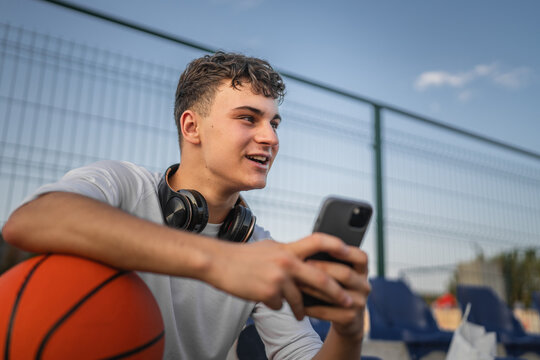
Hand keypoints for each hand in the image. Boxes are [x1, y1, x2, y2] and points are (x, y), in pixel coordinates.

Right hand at [203, 233, 353, 319]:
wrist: (218, 263)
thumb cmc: (243, 255)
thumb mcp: (269, 247)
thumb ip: (288, 252)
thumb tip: (303, 256)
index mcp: (288, 248)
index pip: (319, 241)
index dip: (338, 246)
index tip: (351, 254)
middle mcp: (286, 261)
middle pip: (320, 278)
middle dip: (336, 293)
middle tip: (347, 301)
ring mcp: (278, 278)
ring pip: (300, 299)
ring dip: (301, 309)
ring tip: (300, 314)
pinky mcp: (268, 293)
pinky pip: (280, 306)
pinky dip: (277, 306)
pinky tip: (267, 301)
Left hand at [303, 239, 369, 339]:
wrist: (347, 320)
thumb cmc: (337, 289)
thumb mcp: (339, 275)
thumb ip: (330, 261)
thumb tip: (307, 251)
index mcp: (362, 270)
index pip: (361, 257)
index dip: (346, 251)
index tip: (327, 246)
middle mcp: (365, 286)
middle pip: (345, 274)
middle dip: (323, 268)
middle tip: (303, 264)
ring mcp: (360, 303)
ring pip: (335, 293)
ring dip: (314, 288)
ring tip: (297, 282)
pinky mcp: (351, 319)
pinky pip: (328, 312)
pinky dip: (312, 308)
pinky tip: (299, 303)